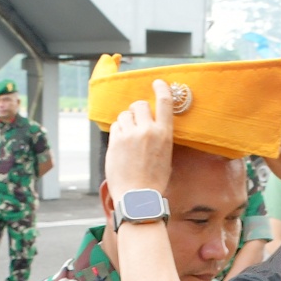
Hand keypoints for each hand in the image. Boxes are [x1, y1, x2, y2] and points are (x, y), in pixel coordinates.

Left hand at [104, 79, 176, 198]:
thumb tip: (152, 126)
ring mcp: (129, 135)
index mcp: (164, 134)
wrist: (137, 197)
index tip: (157, 83)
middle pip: (140, 105)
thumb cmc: (154, 182)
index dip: (161, 88)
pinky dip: (118, 130)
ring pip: (125, 114)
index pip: (164, 102)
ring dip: (127, 120)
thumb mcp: (165, 157)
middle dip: (138, 109)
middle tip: (137, 119)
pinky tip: (122, 143)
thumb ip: (159, 137)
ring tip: (129, 136)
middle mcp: (147, 130)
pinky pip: (116, 125)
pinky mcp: (115, 141)